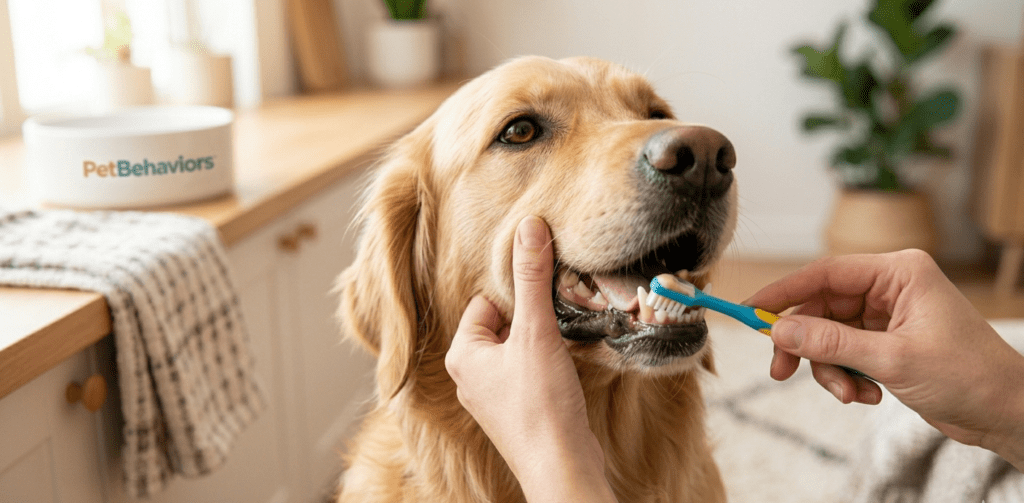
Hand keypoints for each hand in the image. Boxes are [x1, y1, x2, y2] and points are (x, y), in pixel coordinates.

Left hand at [445, 216, 616, 501]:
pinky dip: (548, 368)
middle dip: (532, 322)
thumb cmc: (541, 404)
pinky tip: (563, 375)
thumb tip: (529, 226)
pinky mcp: (518, 413)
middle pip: (504, 324)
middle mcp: (470, 376)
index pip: (487, 302)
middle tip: (553, 330)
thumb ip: (532, 278)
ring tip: (559, 353)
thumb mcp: (536, 332)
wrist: (562, 466)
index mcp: (462, 354)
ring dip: (543, 344)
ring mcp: (492, 398)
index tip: (542, 306)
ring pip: (519, 349)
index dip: (518, 299)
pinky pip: (529, 374)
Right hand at [746, 249, 1023, 469]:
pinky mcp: (886, 342)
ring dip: (830, 369)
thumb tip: (778, 331)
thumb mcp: (891, 360)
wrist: (1007, 413)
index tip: (750, 312)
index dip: (783, 293)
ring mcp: (887, 316)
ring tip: (849, 393)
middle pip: (821, 307)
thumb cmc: (969, 376)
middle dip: (805, 344)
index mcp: (898, 273)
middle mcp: (890, 288)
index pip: (825, 273)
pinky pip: (844, 353)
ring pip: (829, 336)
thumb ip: (830, 343)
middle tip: (781, 371)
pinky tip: (867, 394)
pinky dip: (846, 376)